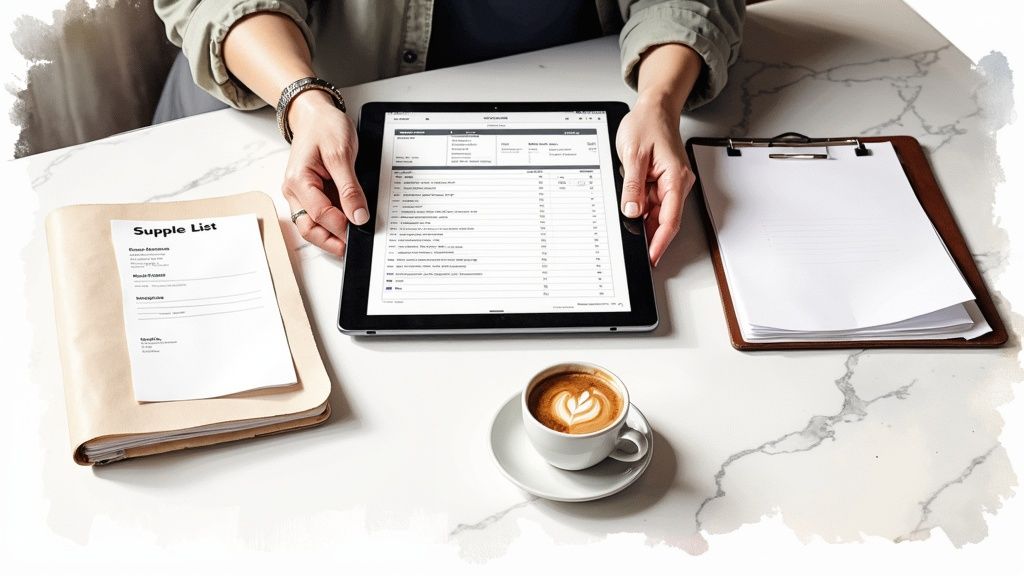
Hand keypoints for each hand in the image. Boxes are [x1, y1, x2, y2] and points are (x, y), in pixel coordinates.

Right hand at [281, 90, 368, 256]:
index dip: (342, 225)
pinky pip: (318, 216)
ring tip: (352, 240)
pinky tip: (347, 226)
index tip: (361, 228)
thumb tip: (358, 216)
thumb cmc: (325, 127)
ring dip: (330, 236)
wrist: (316, 114)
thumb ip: (349, 188)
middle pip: (308, 228)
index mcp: (298, 181)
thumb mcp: (341, 154)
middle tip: (353, 246)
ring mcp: (301, 195)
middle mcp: (294, 191)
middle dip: (330, 241)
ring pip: (311, 226)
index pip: (320, 214)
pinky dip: (332, 224)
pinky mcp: (310, 195)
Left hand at [616, 94, 695, 266]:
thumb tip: (632, 211)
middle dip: (649, 236)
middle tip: (633, 250)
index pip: (670, 219)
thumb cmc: (647, 124)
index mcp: (676, 177)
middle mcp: (678, 183)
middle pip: (665, 219)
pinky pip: (653, 203)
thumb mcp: (634, 155)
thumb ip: (633, 186)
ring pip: (657, 213)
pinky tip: (631, 210)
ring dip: (643, 221)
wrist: (654, 109)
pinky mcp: (663, 182)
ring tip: (627, 224)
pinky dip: (642, 209)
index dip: (660, 242)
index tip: (651, 257)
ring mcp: (671, 184)